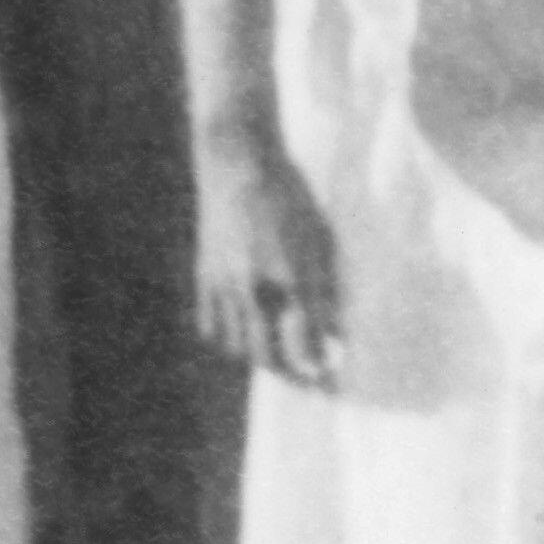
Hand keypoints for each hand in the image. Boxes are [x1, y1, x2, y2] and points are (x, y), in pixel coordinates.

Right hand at [189, 114, 340, 388]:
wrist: (237, 162)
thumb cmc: (289, 194)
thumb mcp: (321, 237)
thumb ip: (329, 288)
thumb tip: (339, 331)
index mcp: (290, 275)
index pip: (306, 340)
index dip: (320, 366)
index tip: (334, 378)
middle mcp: (254, 287)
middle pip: (269, 354)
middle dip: (292, 375)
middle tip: (312, 382)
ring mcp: (223, 284)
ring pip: (237, 346)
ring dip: (260, 360)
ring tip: (282, 360)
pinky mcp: (204, 276)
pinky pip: (211, 325)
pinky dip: (229, 340)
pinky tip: (246, 337)